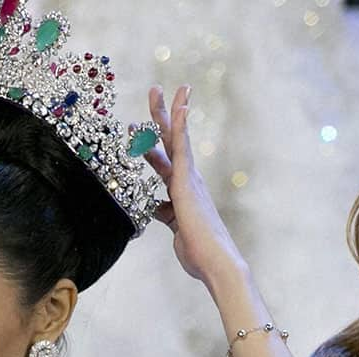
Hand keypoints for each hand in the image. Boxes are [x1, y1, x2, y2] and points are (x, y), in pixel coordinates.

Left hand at [144, 86, 247, 287]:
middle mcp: (187, 180)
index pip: (165, 160)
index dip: (153, 141)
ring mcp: (188, 179)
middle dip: (161, 116)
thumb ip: (165, 214)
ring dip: (166, 113)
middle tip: (155, 90)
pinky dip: (180, 125)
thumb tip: (155, 207)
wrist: (216, 263)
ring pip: (175, 139)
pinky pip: (183, 147)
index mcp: (182, 192)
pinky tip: (179, 107)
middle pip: (171, 141)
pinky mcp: (187, 181)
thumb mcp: (175, 229)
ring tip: (158, 90)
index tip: (142, 126)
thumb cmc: (199, 252)